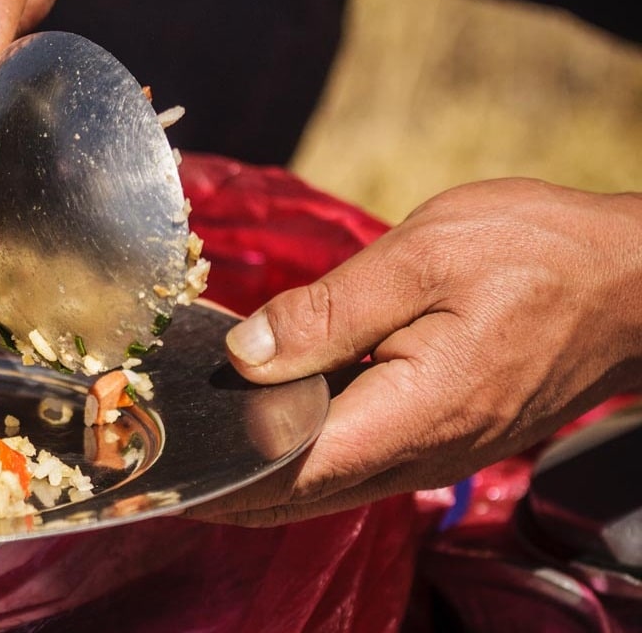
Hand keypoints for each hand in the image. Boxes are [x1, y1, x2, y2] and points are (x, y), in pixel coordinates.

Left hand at [191, 178, 641, 525]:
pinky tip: (267, 430)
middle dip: (223, 486)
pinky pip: (356, 464)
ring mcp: (435, 451)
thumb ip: (325, 311)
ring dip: (257, 477)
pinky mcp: (443, 436)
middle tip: (153, 462)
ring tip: (191, 451)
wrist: (633, 279)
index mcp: (410, 413)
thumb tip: (243, 355)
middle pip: (298, 493)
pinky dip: (301, 457)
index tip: (156, 469)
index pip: (288, 470)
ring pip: (325, 485)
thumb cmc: (538, 253)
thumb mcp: (422, 257)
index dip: (215, 475)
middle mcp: (421, 452)